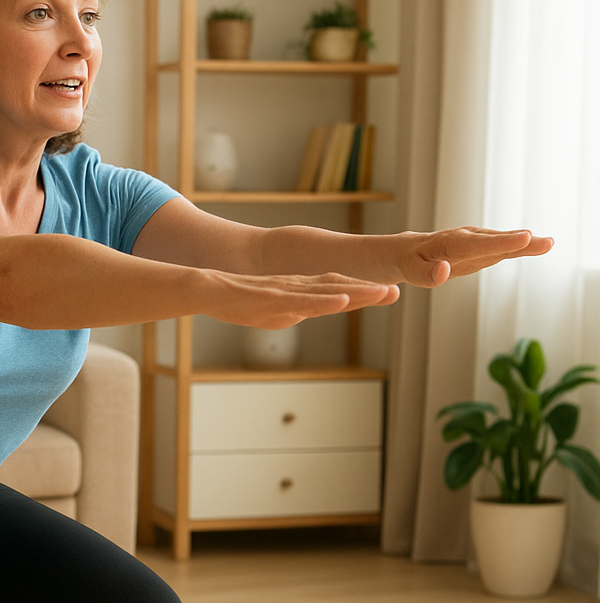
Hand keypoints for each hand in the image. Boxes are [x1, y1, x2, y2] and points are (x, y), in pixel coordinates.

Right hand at [205, 271, 398, 328]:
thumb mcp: (271, 312)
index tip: (390, 293)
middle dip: (368, 291)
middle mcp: (297, 287)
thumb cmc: (236, 302)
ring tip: (382, 293)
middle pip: (338, 287)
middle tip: (396, 292)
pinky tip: (343, 300)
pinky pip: (303, 300)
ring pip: (326, 291)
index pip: (337, 290)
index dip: (363, 291)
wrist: (207, 289)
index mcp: (299, 292)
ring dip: (356, 292)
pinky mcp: (272, 297)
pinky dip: (325, 301)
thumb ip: (291, 311)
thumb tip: (303, 315)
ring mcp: (286, 291)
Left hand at [393, 227, 552, 287]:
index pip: (478, 244)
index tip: (523, 238)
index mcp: (450, 244)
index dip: (501, 242)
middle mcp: (468, 239)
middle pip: (496, 241)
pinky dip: (521, 247)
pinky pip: (504, 248)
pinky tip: (541, 246)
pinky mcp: (483, 251)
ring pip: (504, 243)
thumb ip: (428, 274)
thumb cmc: (412, 262)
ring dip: (526, 244)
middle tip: (545, 242)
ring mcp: (478, 243)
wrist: (411, 251)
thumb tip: (444, 272)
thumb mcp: (412, 272)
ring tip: (549, 243)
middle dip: (520, 242)